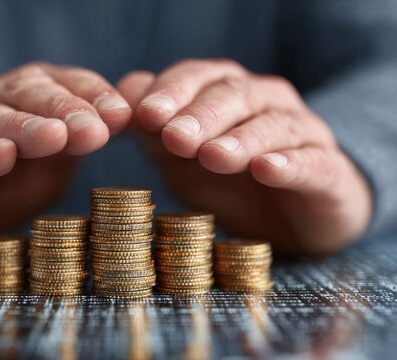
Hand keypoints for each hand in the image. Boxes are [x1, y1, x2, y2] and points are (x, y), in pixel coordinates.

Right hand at [0, 63, 131, 253]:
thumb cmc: (3, 181)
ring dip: (24, 126)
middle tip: (94, 129)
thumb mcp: (51, 161)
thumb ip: (77, 140)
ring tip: (54, 137)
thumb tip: (120, 119)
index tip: (122, 114)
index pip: (62, 82)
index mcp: (24, 96)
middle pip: (27, 93)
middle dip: (64, 108)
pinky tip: (2, 156)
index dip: (93, 95)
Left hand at [118, 59, 371, 254]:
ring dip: (240, 138)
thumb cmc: (232, 183)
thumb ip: (155, 133)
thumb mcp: (184, 161)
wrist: (294, 218)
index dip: (172, 92)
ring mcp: (301, 132)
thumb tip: (122, 100)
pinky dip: (288, 164)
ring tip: (213, 155)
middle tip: (175, 137)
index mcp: (227, 93)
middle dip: (201, 115)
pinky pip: (311, 161)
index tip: (146, 115)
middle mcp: (265, 102)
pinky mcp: (328, 168)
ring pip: (272, 124)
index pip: (197, 77)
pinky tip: (266, 170)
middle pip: (234, 94)